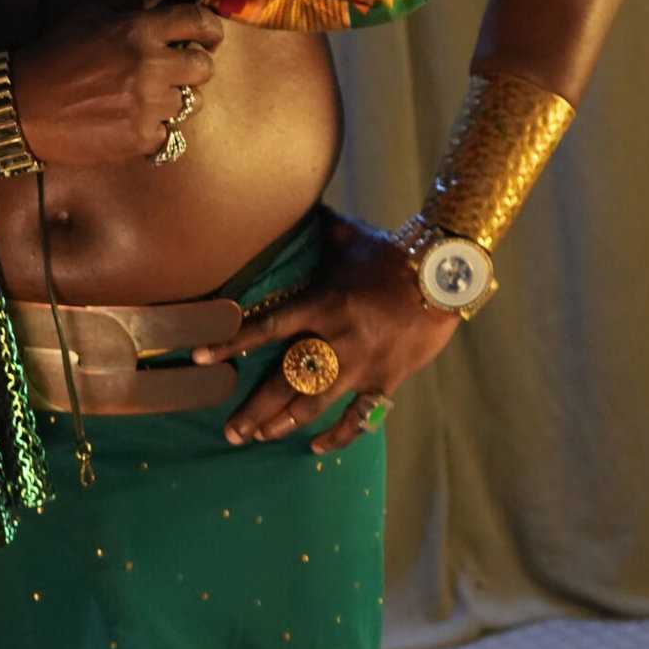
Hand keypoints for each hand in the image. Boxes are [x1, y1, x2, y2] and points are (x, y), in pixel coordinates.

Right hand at [11, 0, 222, 166]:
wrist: (20, 107)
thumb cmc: (55, 55)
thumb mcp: (93, 15)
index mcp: (139, 30)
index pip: (199, 23)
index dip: (209, 29)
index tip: (206, 37)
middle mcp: (150, 67)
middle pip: (204, 68)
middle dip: (192, 67)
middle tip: (171, 70)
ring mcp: (147, 106)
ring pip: (190, 103)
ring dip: (172, 99)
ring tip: (142, 97)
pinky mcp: (140, 138)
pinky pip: (168, 133)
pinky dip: (153, 129)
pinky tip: (127, 120)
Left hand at [192, 210, 457, 452]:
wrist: (447, 279)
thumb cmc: (395, 255)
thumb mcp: (352, 238)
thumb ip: (321, 228)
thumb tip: (300, 201)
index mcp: (322, 304)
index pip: (267, 328)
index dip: (232, 343)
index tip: (201, 359)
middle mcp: (337, 340)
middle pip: (284, 382)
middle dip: (254, 409)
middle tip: (228, 431)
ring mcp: (361, 365)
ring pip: (313, 404)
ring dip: (282, 424)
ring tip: (256, 438)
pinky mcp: (385, 381)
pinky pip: (359, 417)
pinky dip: (338, 435)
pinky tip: (315, 447)